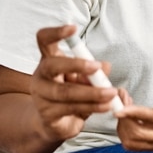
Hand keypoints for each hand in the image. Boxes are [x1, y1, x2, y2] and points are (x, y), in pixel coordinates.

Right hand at [30, 25, 127, 143]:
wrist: (56, 124)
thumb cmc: (72, 95)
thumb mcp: (85, 81)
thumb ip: (94, 73)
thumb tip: (106, 65)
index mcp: (49, 61)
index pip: (44, 40)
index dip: (56, 32)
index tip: (73, 28)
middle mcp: (41, 76)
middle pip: (51, 65)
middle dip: (75, 64)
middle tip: (97, 66)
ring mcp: (41, 96)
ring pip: (65, 92)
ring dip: (92, 92)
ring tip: (111, 92)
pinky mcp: (47, 114)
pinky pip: (71, 108)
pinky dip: (92, 106)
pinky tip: (107, 106)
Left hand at [115, 80, 152, 150]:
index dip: (135, 113)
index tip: (120, 108)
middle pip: (138, 135)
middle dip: (124, 118)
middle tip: (121, 98)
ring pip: (131, 142)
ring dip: (122, 124)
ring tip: (123, 105)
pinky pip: (133, 144)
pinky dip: (124, 130)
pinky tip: (127, 115)